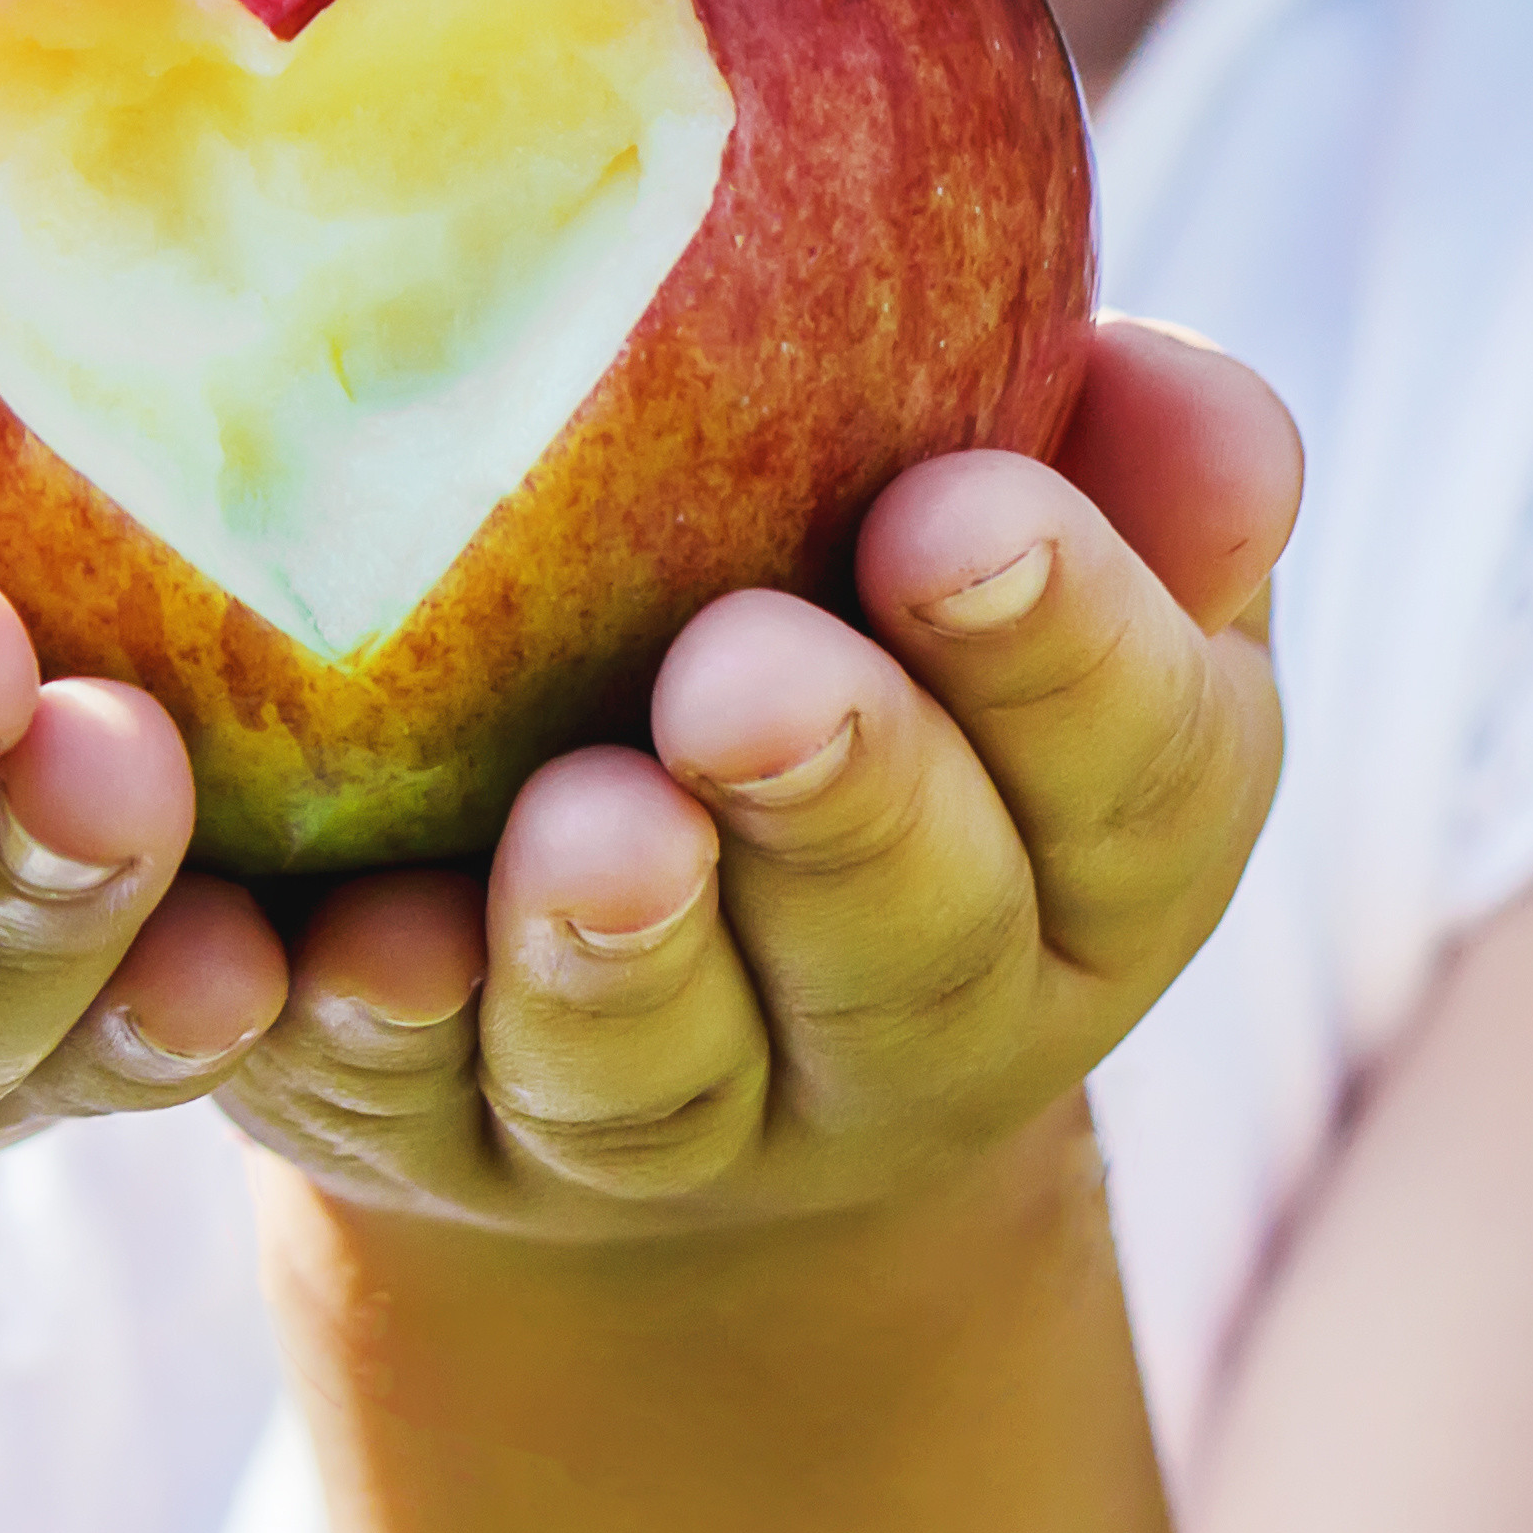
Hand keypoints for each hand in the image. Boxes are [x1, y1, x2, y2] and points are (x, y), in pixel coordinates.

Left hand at [224, 318, 1295, 1238]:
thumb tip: (1184, 389)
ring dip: (615, 954)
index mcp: (1097, 869)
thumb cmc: (880, 641)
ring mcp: (678, 1123)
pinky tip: (349, 941)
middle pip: (909, 950)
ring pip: (660, 1069)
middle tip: (747, 678)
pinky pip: (405, 1109)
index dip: (1061, 650)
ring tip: (578, 827)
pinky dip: (378, 1027)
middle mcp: (910, 1032)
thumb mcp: (1036, 552)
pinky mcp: (443, 1143)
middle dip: (840, 804)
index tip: (954, 510)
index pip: (1140, 777)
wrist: (670, 973)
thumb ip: (1130, 466)